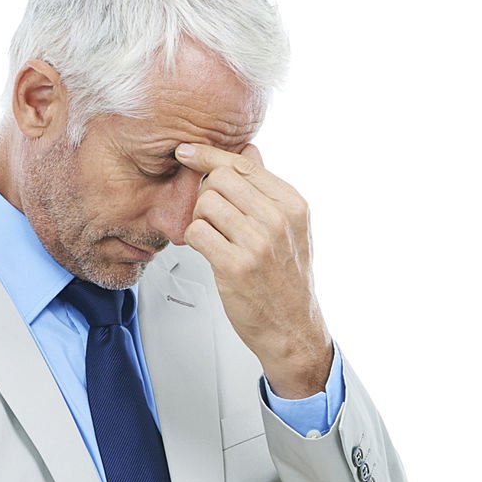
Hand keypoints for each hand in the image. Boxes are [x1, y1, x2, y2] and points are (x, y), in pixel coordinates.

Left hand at [175, 142, 333, 398]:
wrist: (293, 330)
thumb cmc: (287, 282)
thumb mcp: (291, 230)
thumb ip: (267, 191)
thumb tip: (249, 151)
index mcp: (293, 205)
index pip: (243, 163)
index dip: (209, 155)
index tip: (187, 152)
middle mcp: (278, 220)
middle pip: (219, 179)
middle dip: (204, 195)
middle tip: (209, 218)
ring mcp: (258, 243)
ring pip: (205, 204)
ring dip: (199, 220)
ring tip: (213, 239)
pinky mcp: (235, 266)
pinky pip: (196, 232)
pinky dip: (193, 241)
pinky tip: (207, 252)